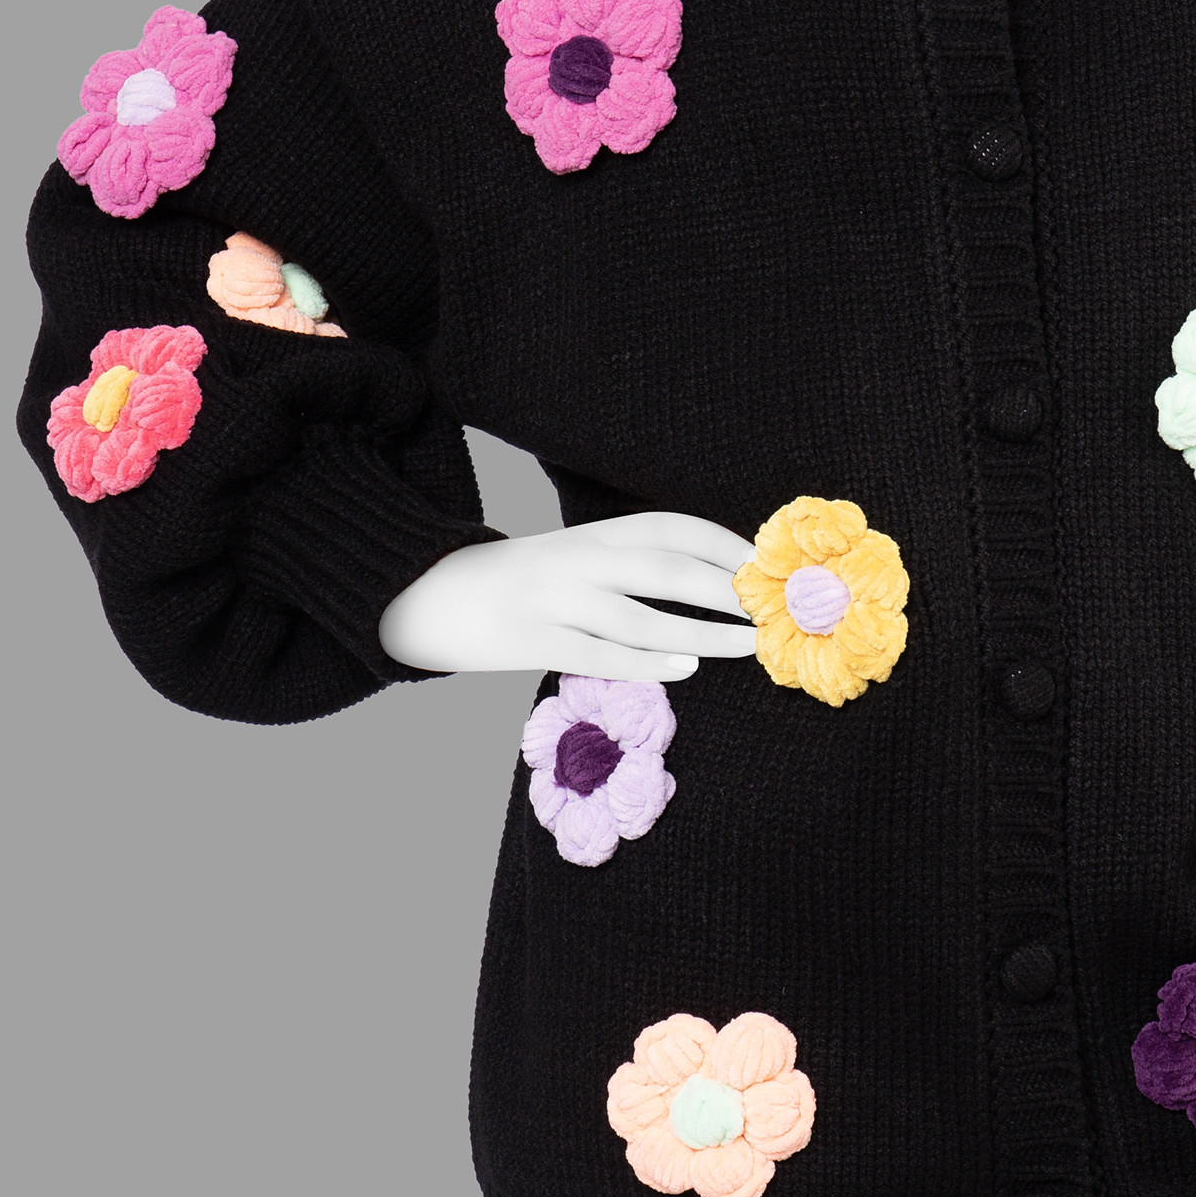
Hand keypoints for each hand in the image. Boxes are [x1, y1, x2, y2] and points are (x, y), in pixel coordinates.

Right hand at [376, 514, 758, 681]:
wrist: (426, 592)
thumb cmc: (518, 582)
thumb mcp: (572, 556)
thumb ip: (626, 564)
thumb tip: (707, 583)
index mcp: (591, 533)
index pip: (668, 527)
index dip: (720, 541)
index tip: (763, 562)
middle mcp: (577, 560)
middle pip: (663, 568)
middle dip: (723, 587)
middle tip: (769, 606)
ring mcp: (554, 601)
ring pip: (639, 617)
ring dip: (700, 633)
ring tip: (745, 644)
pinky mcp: (533, 642)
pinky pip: (600, 655)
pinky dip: (647, 662)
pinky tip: (686, 669)